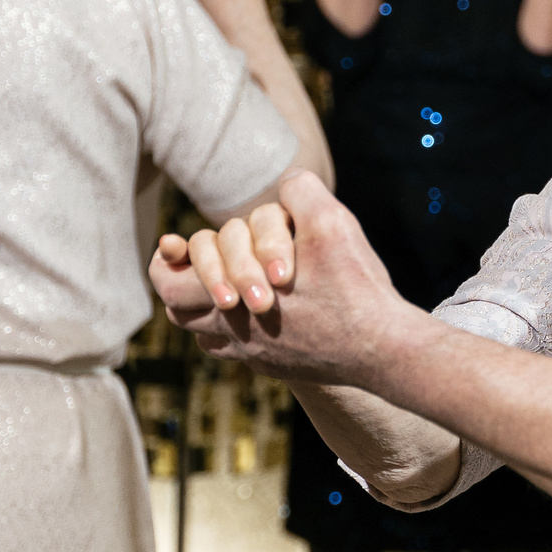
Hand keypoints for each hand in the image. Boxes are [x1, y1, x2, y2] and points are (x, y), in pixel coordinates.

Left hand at [148, 171, 415, 382]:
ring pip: (202, 330)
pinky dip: (233, 325)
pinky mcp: (274, 365)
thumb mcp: (328, 222)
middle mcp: (230, 335)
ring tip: (239, 278)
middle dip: (203, 268)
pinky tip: (259, 308)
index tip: (177, 244)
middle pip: (179, 305)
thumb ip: (297, 192)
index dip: (169, 257)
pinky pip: (232, 348)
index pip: (166, 280)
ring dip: (211, 300)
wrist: (384, 350)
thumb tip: (287, 186)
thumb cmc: (353, 288)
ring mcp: (251, 354)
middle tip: (234, 254)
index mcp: (228, 301)